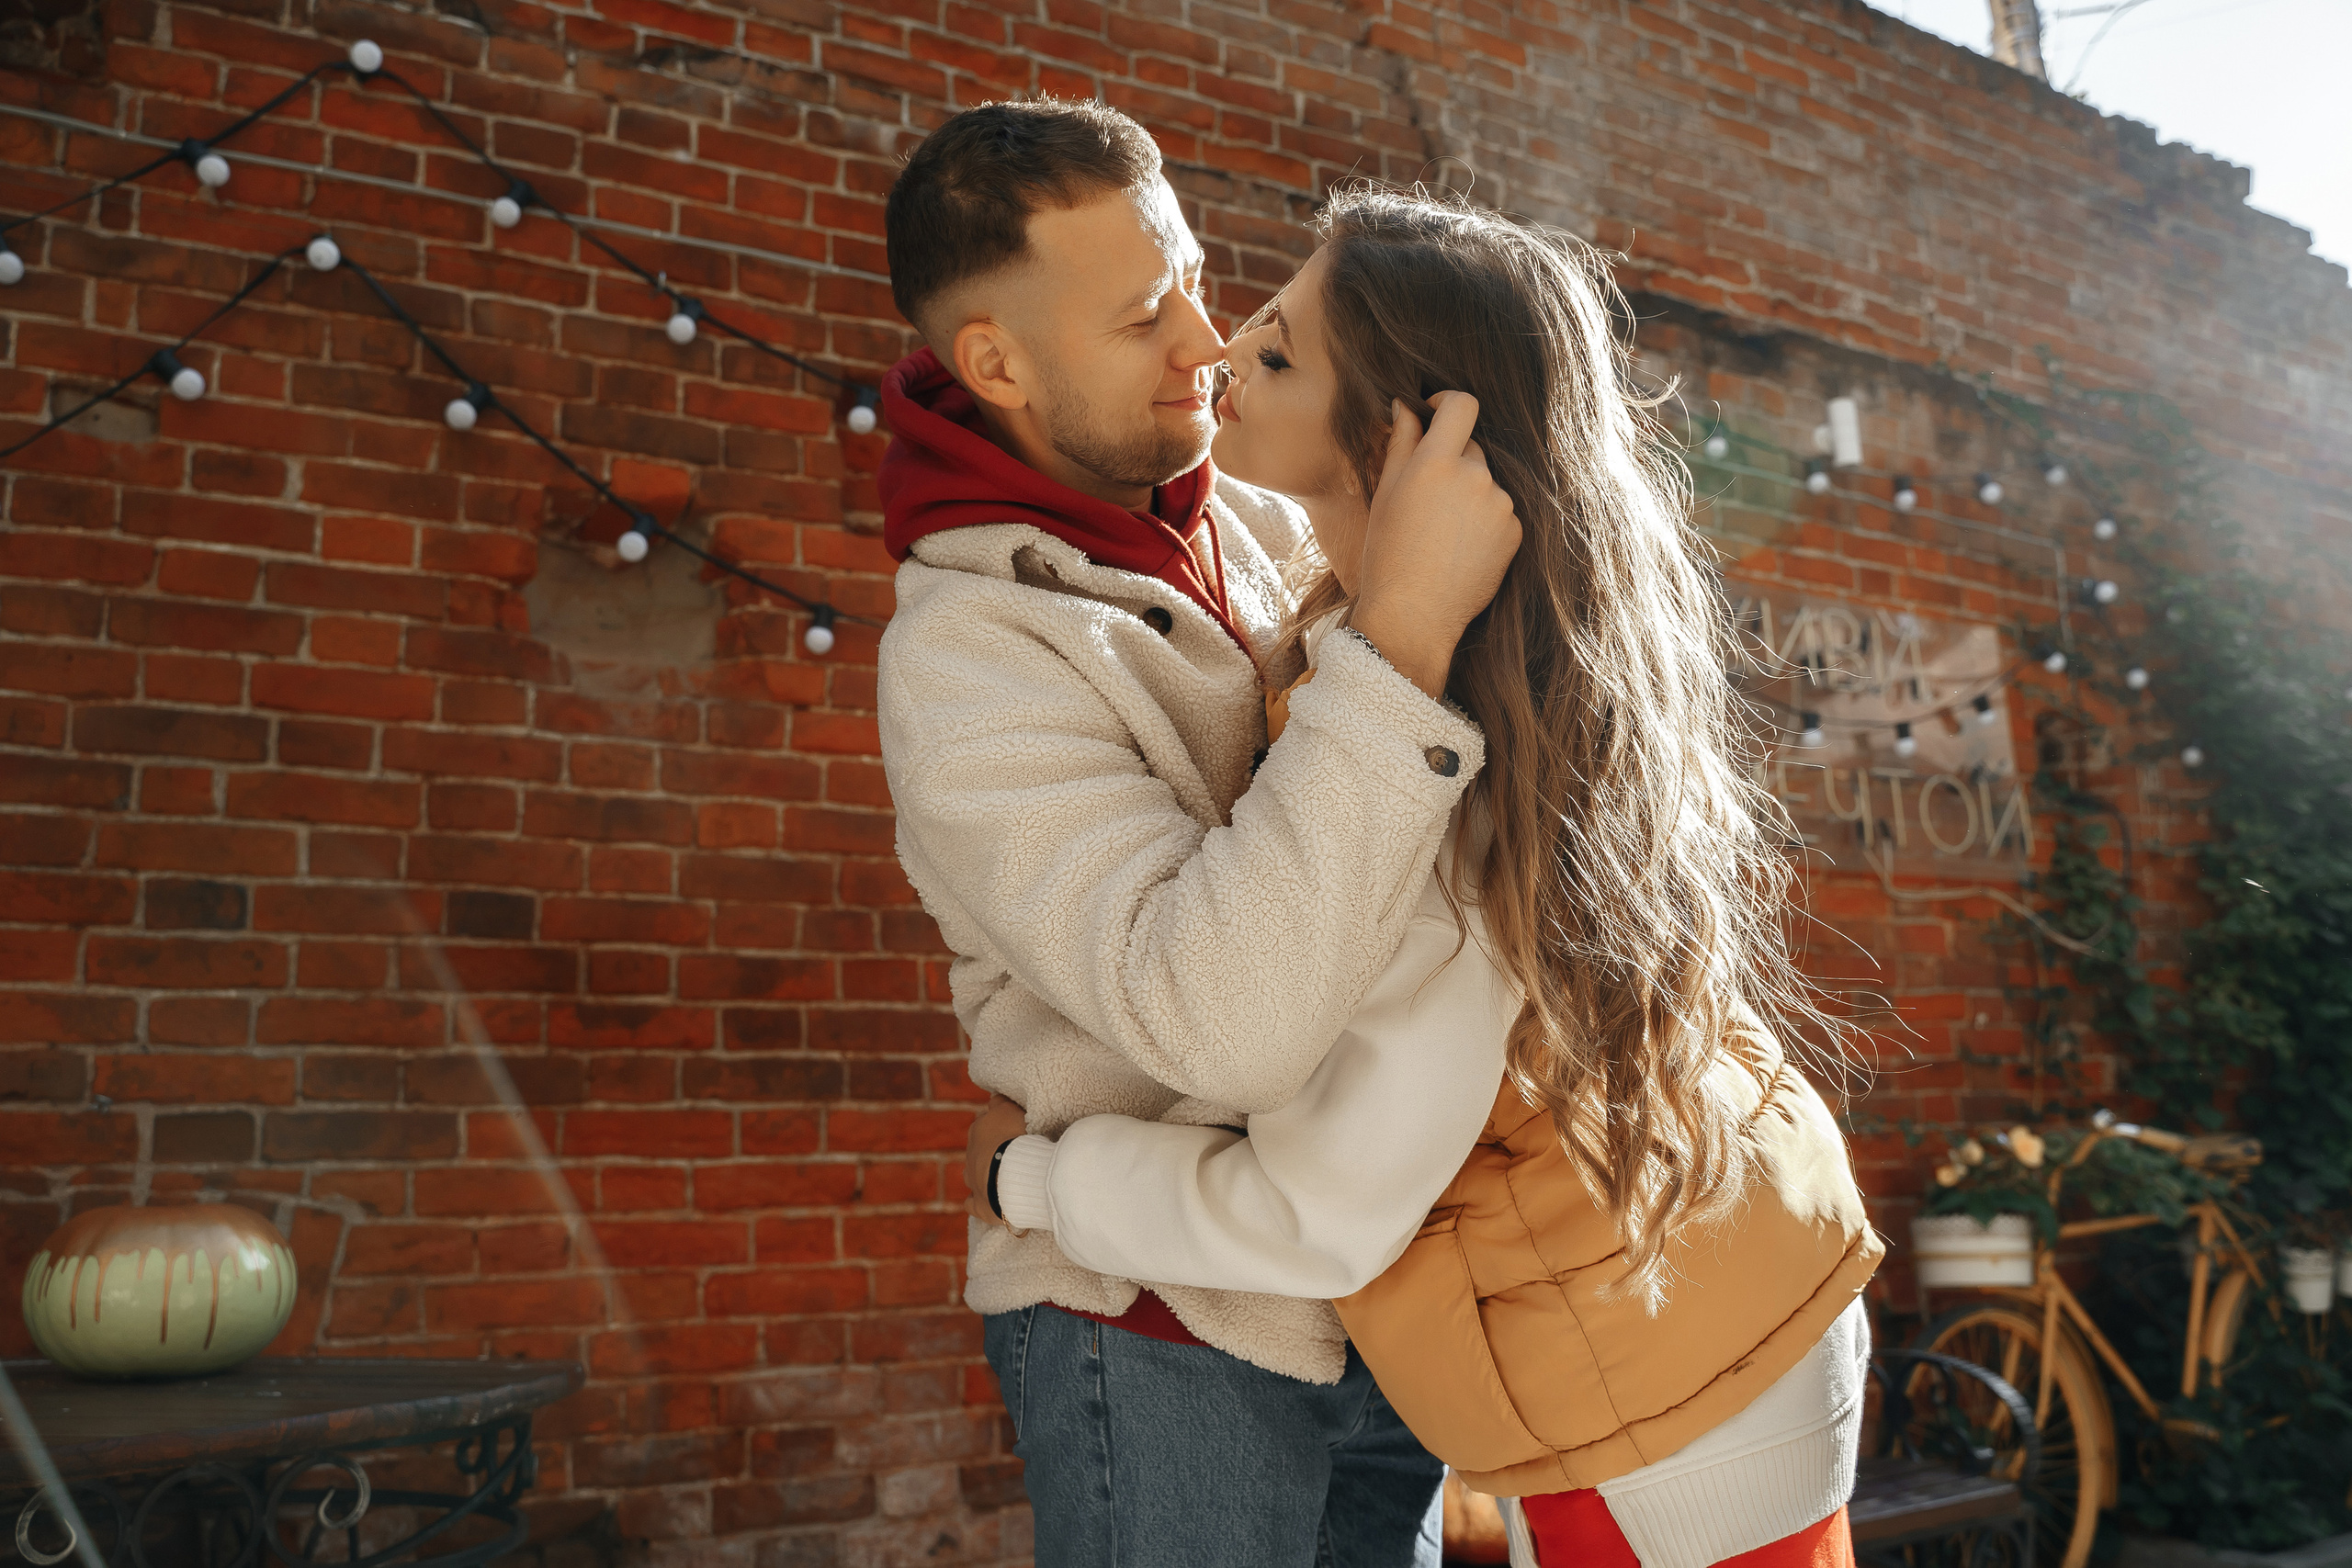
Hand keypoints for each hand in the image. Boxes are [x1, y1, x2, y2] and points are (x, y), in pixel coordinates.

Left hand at [963, 1092, 1030, 1228]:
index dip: (1001, 1122)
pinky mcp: (979, 1204)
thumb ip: (1003, 1103)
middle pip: (980, 1146)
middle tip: (1015, 1151)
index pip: (987, 1119)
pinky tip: (991, 1202)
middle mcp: (972, 1153)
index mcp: (980, 1128)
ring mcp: (973, 1179)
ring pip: (972, 1172)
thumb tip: (994, 1097)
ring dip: (984, 1173)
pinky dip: (979, 1201)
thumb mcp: (1013, 1110)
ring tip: (1005, 1176)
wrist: (1014, 1175)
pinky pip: (973, 1203)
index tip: (1014, 1125)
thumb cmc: (1019, 1139)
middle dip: (992, 1148)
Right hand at [1351, 392, 1521, 698]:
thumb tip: (1407, 406)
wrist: (1414, 615)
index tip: (1436, 412)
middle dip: (1451, 461)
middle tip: (1426, 499)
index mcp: (1436, 462)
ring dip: (1468, 494)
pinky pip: (1500, 511)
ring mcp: (1500, 504)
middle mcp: (1475, 477)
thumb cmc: (1388, 553)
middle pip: (1471, 447)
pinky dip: (1483, 521)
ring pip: (1485, 482)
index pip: (1461, 405)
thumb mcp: (1386, 493)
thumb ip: (1401, 443)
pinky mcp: (1515, 530)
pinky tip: (1460, 548)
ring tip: (1441, 533)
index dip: (1448, 401)